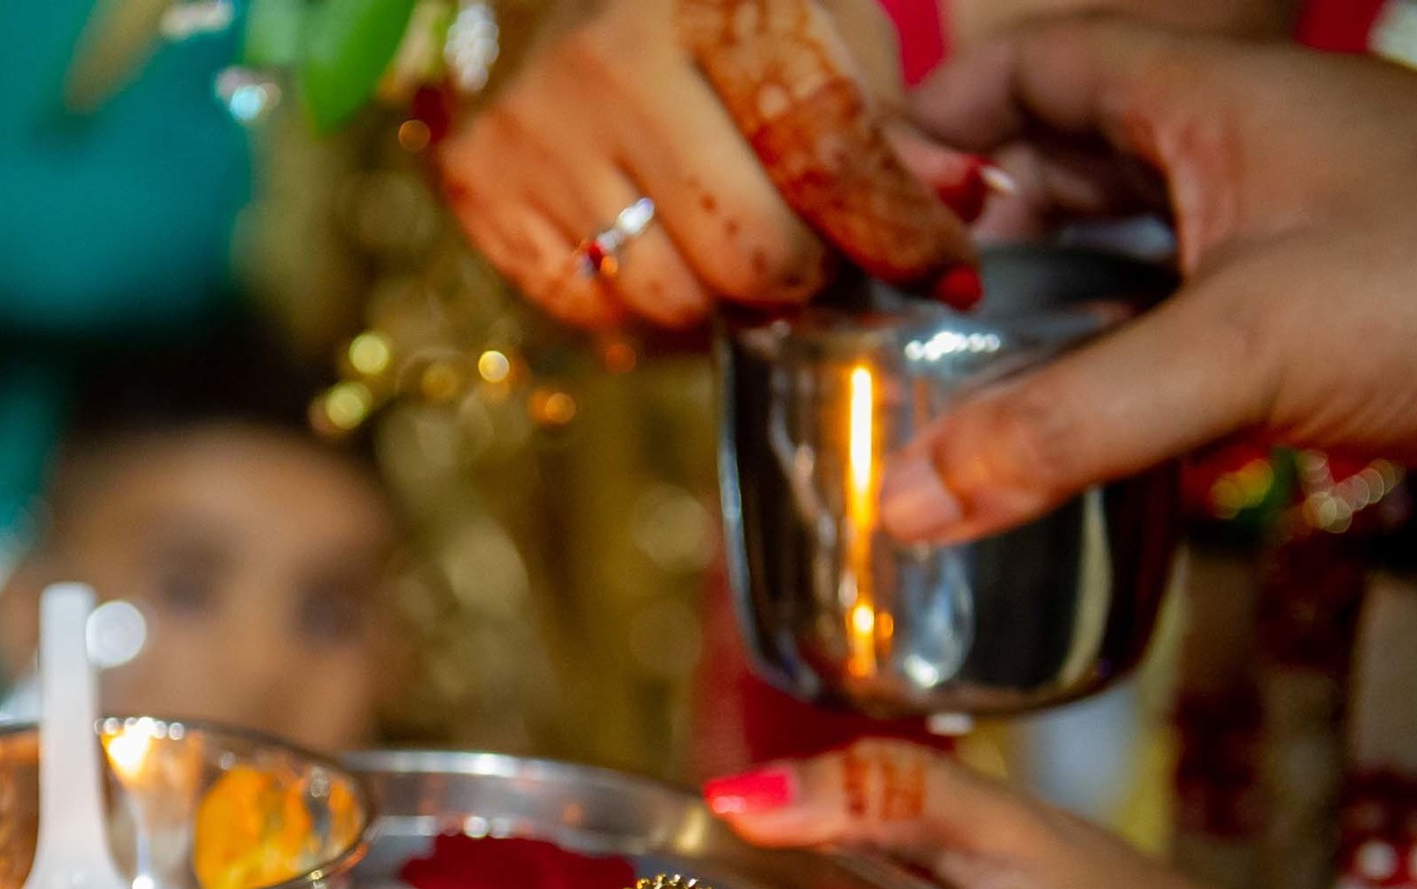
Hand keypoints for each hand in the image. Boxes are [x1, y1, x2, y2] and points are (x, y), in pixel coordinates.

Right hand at [439, 0, 979, 329]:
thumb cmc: (711, 6)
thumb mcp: (818, 18)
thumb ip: (885, 117)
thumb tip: (959, 203)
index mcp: (710, 0)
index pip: (824, 149)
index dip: (897, 230)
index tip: (946, 273)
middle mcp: (609, 62)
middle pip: (748, 253)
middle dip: (802, 274)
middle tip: (812, 253)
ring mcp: (532, 129)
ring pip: (669, 299)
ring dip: (720, 296)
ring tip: (728, 240)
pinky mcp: (479, 185)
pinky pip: (588, 308)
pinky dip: (637, 299)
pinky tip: (654, 241)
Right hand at [880, 23, 1416, 541]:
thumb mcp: (1241, 349)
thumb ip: (1068, 426)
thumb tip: (913, 504)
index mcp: (1213, 101)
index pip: (1037, 65)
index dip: (938, 113)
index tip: (861, 196)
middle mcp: (1244, 150)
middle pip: (1065, 157)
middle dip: (971, 225)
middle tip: (893, 304)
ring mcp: (1286, 231)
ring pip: (1125, 243)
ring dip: (1044, 306)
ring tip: (961, 375)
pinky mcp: (1319, 314)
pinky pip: (1182, 321)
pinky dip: (1119, 367)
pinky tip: (1083, 433)